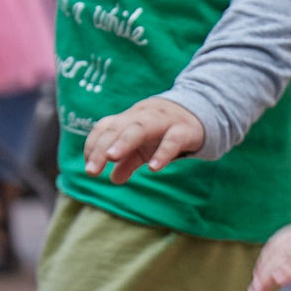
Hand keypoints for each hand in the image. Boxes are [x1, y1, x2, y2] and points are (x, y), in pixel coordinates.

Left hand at [84, 97, 204, 183]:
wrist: (200, 112)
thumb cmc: (163, 131)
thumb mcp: (143, 148)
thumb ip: (128, 161)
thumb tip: (113, 179)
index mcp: (129, 119)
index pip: (105, 127)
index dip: (93, 145)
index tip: (89, 167)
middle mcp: (142, 116)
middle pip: (117, 127)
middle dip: (102, 147)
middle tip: (92, 170)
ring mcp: (163, 121)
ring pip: (140, 127)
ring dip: (124, 142)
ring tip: (111, 157)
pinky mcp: (184, 130)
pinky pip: (172, 140)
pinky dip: (162, 153)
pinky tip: (153, 168)